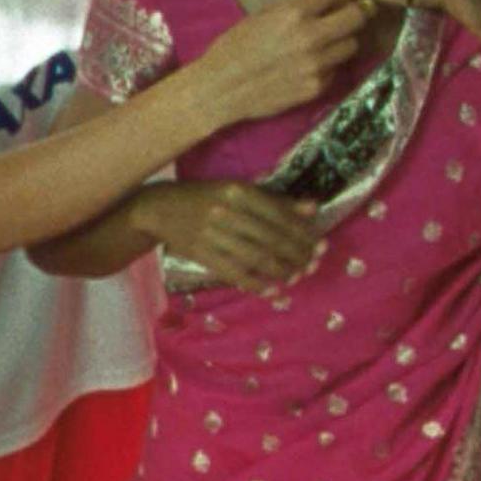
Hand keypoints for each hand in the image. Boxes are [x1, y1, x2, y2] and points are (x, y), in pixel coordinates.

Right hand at [134, 181, 322, 294]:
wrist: (160, 208)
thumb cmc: (205, 196)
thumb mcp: (238, 190)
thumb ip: (275, 200)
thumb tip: (313, 208)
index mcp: (238, 191)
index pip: (279, 215)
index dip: (303, 232)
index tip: (320, 243)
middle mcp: (226, 212)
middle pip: (271, 238)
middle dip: (298, 254)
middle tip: (315, 263)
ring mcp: (213, 235)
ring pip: (257, 258)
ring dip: (283, 270)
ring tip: (298, 275)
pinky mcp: (202, 255)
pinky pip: (234, 273)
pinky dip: (256, 284)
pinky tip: (273, 290)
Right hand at [194, 0, 367, 123]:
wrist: (221, 89)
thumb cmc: (233, 48)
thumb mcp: (260, 17)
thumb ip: (292, 10)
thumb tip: (318, 4)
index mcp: (294, 14)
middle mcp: (312, 37)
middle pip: (357, 17)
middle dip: (353, 13)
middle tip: (343, 16)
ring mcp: (317, 65)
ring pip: (352, 45)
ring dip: (342, 41)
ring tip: (326, 44)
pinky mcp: (317, 88)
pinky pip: (335, 70)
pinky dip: (328, 66)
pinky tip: (309, 67)